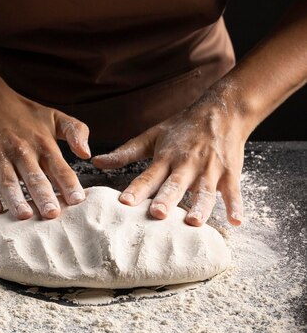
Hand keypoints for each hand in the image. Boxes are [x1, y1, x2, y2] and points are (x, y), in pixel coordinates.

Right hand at [0, 80, 90, 219]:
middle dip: (43, 195)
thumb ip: (76, 131)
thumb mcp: (54, 116)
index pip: (59, 167)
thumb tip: (86, 153)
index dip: (68, 184)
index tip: (77, 200)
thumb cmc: (24, 115)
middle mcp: (21, 150)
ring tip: (24, 216)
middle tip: (52, 214)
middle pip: (34, 176)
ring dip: (16, 199)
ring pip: (8, 181)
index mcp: (42, 143)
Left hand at [92, 84, 246, 225]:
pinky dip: (236, 206)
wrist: (223, 110)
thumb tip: (97, 162)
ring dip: (200, 206)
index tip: (124, 203)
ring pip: (205, 191)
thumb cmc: (183, 127)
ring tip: (194, 223)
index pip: (148, 176)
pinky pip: (233, 191)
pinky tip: (236, 222)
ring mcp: (210, 169)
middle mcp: (187, 164)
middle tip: (157, 214)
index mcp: (166, 157)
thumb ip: (126, 152)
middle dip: (167, 199)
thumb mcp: (153, 136)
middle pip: (175, 185)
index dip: (136, 189)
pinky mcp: (230, 173)